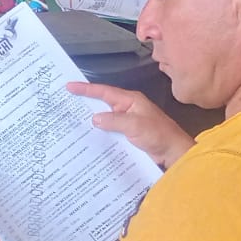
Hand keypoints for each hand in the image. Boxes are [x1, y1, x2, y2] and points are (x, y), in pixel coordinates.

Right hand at [67, 81, 193, 167]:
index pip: (104, 91)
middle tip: (66, 102)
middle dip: (85, 103)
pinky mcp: (128, 135)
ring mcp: (128, 122)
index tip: (70, 86)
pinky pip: (110, 131)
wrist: (174, 154)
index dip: (86, 89)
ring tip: (72, 121)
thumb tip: (95, 118)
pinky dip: (100, 132)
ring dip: (91, 120)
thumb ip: (114, 120)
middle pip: (102, 103)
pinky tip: (89, 137)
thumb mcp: (136, 125)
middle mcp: (128, 109)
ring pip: (105, 118)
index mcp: (131, 100)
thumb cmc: (160, 136)